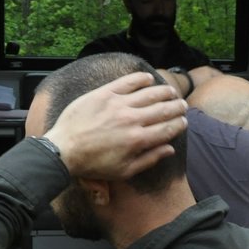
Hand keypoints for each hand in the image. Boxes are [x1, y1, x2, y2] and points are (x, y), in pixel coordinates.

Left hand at [42, 72, 187, 179]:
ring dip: (164, 92)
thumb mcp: (124, 170)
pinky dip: (140, 78)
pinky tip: (148, 78)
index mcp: (138, 140)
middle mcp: (132, 120)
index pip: (167, 129)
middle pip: (162, 110)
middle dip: (176, 107)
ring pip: (149, 93)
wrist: (64, 150)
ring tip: (171, 92)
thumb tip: (170, 149)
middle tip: (182, 105)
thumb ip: (149, 159)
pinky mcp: (104, 94)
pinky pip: (127, 82)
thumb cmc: (93, 164)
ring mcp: (118, 105)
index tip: (184, 121)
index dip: (179, 124)